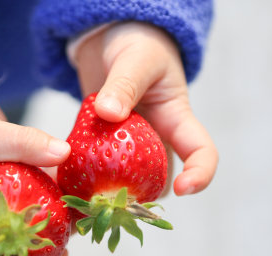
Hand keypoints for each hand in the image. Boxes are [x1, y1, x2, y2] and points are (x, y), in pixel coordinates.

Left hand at [74, 22, 217, 195]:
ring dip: (111, 190)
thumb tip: (110, 113)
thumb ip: (123, 85)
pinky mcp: (106, 147)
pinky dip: (86, 178)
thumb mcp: (134, 59)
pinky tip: (70, 182)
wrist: (112, 40)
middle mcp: (157, 139)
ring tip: (89, 195)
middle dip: (143, 194)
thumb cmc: (136, 44)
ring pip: (128, 180)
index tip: (183, 188)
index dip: (200, 175)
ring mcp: (131, 146)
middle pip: (160, 179)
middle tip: (116, 200)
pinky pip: (98, 170)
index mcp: (176, 119)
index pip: (201, 152)